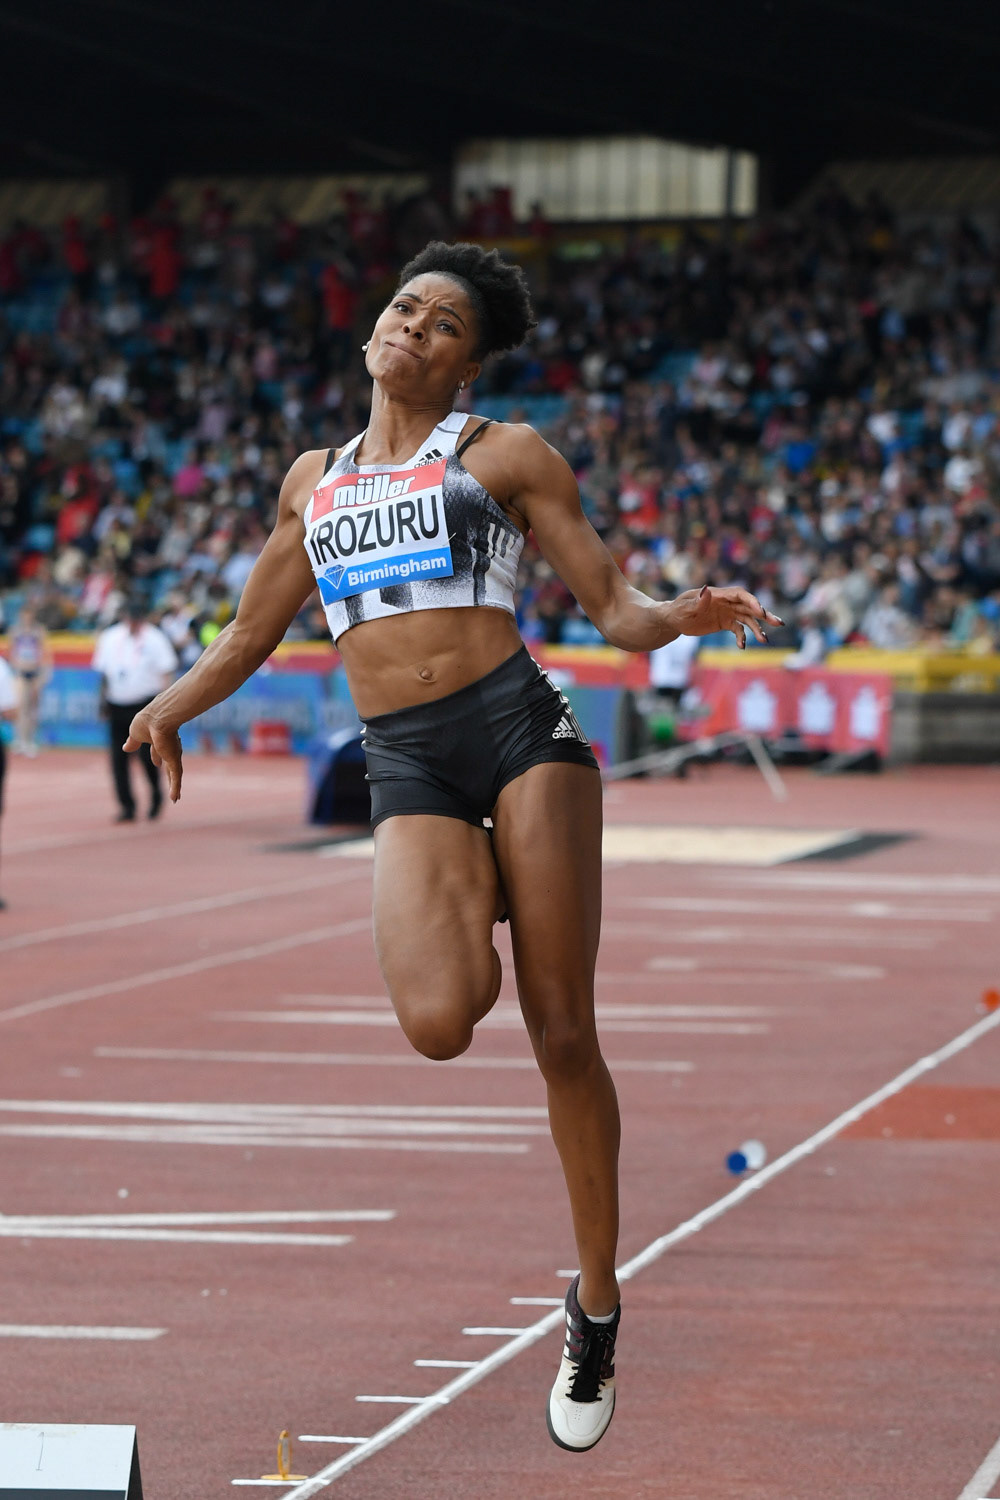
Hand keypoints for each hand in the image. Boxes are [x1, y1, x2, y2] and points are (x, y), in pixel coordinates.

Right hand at [123, 708, 183, 801]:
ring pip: (174, 773)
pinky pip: (176, 777)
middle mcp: (168, 747)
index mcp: (158, 738)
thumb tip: (125, 748)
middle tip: (169, 780)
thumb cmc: (146, 722)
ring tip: (176, 798)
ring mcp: (173, 754)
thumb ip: (133, 742)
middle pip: (168, 763)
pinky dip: (175, 788)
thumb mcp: (135, 733)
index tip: (157, 763)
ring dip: (174, 786)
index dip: (156, 756)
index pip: (157, 750)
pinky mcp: (175, 760)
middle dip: (168, 772)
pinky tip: (175, 799)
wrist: (158, 718)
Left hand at [665, 585, 783, 649]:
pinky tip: (742, 647)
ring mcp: (727, 612)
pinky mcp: (725, 623)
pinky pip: (738, 630)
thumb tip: (707, 590)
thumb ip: (697, 601)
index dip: (752, 602)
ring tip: (764, 640)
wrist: (673, 619)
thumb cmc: (677, 610)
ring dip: (757, 629)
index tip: (761, 612)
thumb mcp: (685, 607)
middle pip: (749, 606)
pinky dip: (742, 637)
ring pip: (747, 619)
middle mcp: (726, 602)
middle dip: (764, 615)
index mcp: (718, 594)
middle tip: (779, 623)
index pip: (740, 595)